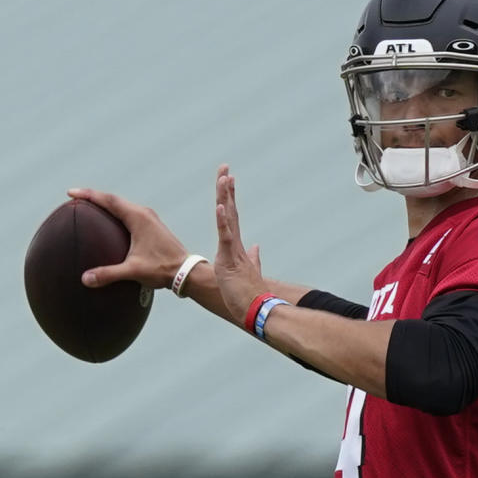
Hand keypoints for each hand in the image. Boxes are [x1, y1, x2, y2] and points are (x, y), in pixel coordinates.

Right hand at [66, 188, 187, 289]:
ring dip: (106, 203)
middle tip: (75, 197)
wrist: (186, 271)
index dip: (89, 195)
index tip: (71, 193)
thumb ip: (108, 274)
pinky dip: (116, 212)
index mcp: (138, 217)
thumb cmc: (162, 269)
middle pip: (115, 199)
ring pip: (123, 205)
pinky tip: (110, 222)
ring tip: (89, 206)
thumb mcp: (133, 271)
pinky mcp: (153, 226)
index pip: (109, 200)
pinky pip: (130, 213)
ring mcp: (150, 219)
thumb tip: (84, 279)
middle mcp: (144, 213)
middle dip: (94, 196)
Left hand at [214, 165, 265, 321]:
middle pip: (230, 210)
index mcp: (237, 247)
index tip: (228, 179)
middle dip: (226, 188)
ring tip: (223, 177)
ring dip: (225, 197)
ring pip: (228, 218)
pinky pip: (226, 236)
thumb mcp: (250, 272)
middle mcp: (236, 244)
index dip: (229, 197)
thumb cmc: (250, 295)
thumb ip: (254, 258)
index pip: (231, 216)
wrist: (257, 309)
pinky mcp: (230, 259)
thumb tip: (257, 248)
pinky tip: (220, 205)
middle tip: (224, 168)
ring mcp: (234, 250)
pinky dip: (223, 220)